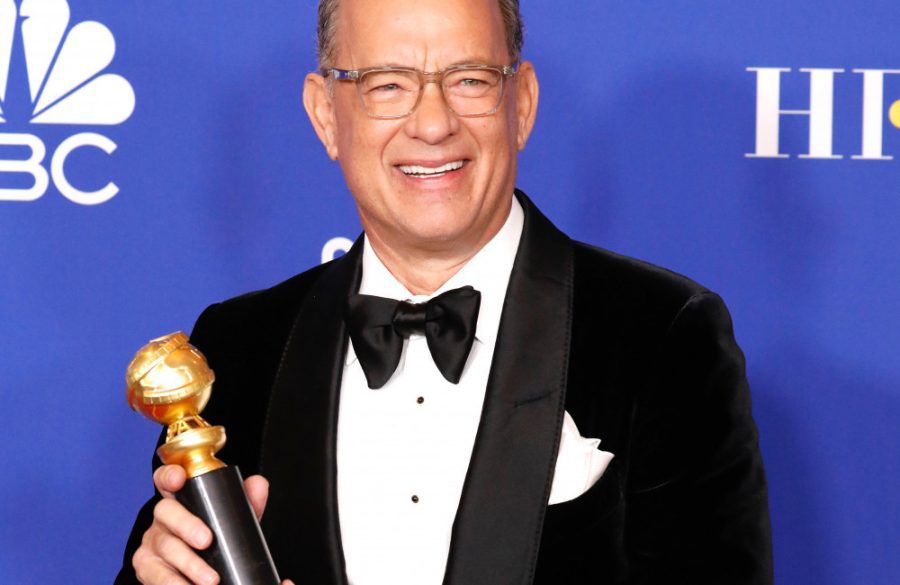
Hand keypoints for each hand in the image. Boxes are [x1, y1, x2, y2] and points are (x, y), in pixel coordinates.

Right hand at [131, 464, 291, 584]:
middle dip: (187, 525)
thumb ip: (247, 502)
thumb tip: (258, 484)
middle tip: (207, 541)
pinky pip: (157, 577)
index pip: (166, 480)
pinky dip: (173, 584)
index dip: (169, 475)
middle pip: (166, 512)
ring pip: (166, 548)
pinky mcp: (147, 569)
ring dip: (189, 564)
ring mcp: (152, 544)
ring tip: (211, 579)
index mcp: (180, 500)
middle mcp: (162, 519)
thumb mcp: (233, 521)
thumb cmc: (217, 540)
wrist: (202, 575)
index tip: (180, 478)